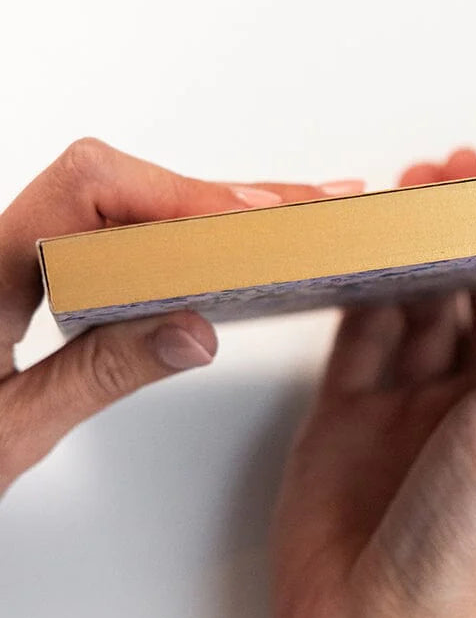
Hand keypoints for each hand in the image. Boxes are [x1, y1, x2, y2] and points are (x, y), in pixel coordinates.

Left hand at [0, 137, 361, 494]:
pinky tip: (217, 247)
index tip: (254, 225)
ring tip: (284, 220)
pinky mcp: (17, 281)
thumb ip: (100, 376)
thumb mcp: (8, 433)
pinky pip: (101, 235)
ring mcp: (3, 261)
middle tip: (303, 206)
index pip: (89, 191)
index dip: (181, 198)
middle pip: (111, 184)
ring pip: (112, 205)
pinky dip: (167, 236)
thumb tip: (193, 329)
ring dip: (197, 211)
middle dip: (214, 195)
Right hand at [271, 149, 475, 617]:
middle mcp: (472, 399)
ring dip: (409, 251)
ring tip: (399, 199)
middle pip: (474, 290)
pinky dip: (355, 290)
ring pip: (414, 303)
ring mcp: (405, 406)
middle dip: (462, 230)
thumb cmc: (467, 546)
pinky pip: (356, 335)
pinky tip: (355, 252)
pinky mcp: (344, 418)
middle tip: (444, 174)